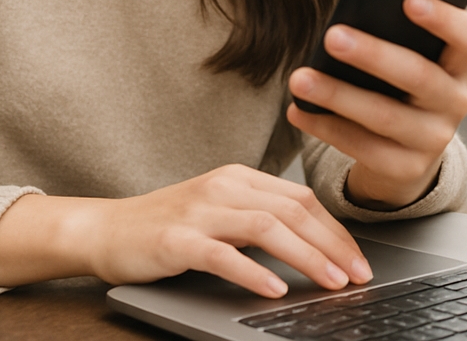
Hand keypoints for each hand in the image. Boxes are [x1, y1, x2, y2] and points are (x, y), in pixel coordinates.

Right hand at [0, 164, 371, 297]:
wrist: (108, 229)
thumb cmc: (168, 226)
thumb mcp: (219, 213)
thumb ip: (259, 220)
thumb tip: (316, 247)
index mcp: (237, 177)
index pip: (300, 198)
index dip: (336, 229)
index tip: (359, 259)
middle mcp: (222, 187)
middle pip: (291, 210)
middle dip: (332, 244)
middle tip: (358, 276)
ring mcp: (199, 211)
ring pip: (266, 227)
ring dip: (306, 256)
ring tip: (331, 281)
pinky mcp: (178, 239)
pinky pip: (223, 254)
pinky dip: (253, 271)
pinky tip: (274, 290)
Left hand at [286, 0, 466, 210]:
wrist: (405, 146)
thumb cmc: (395, 77)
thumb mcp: (403, 53)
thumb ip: (390, 31)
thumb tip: (349, 12)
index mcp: (459, 61)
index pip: (466, 36)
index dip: (442, 18)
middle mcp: (455, 100)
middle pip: (418, 75)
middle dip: (373, 55)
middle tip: (332, 36)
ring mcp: (435, 138)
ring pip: (385, 115)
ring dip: (337, 95)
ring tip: (300, 78)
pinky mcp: (407, 168)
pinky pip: (364, 148)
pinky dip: (327, 126)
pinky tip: (299, 110)